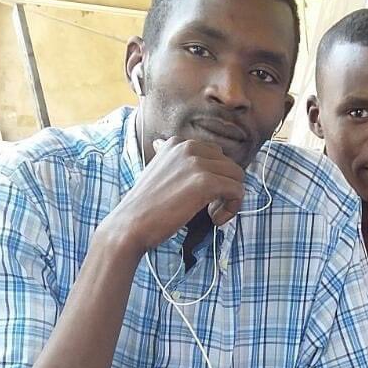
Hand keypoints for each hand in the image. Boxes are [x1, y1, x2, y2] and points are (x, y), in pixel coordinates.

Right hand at [99, 137, 244, 251]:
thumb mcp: (158, 172)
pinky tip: (214, 219)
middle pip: (230, 165)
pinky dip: (232, 208)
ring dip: (230, 199)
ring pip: (237, 177)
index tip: (202, 197)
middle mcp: (188, 147)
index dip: (215, 178)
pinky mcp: (205, 181)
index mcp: (177, 143)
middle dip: (225, 188)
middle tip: (209, 209)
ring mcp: (197, 163)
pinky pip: (237, 190)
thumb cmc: (146, 207)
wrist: (130, 225)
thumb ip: (173, 161)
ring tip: (212, 214)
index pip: (216, 155)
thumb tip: (162, 145)